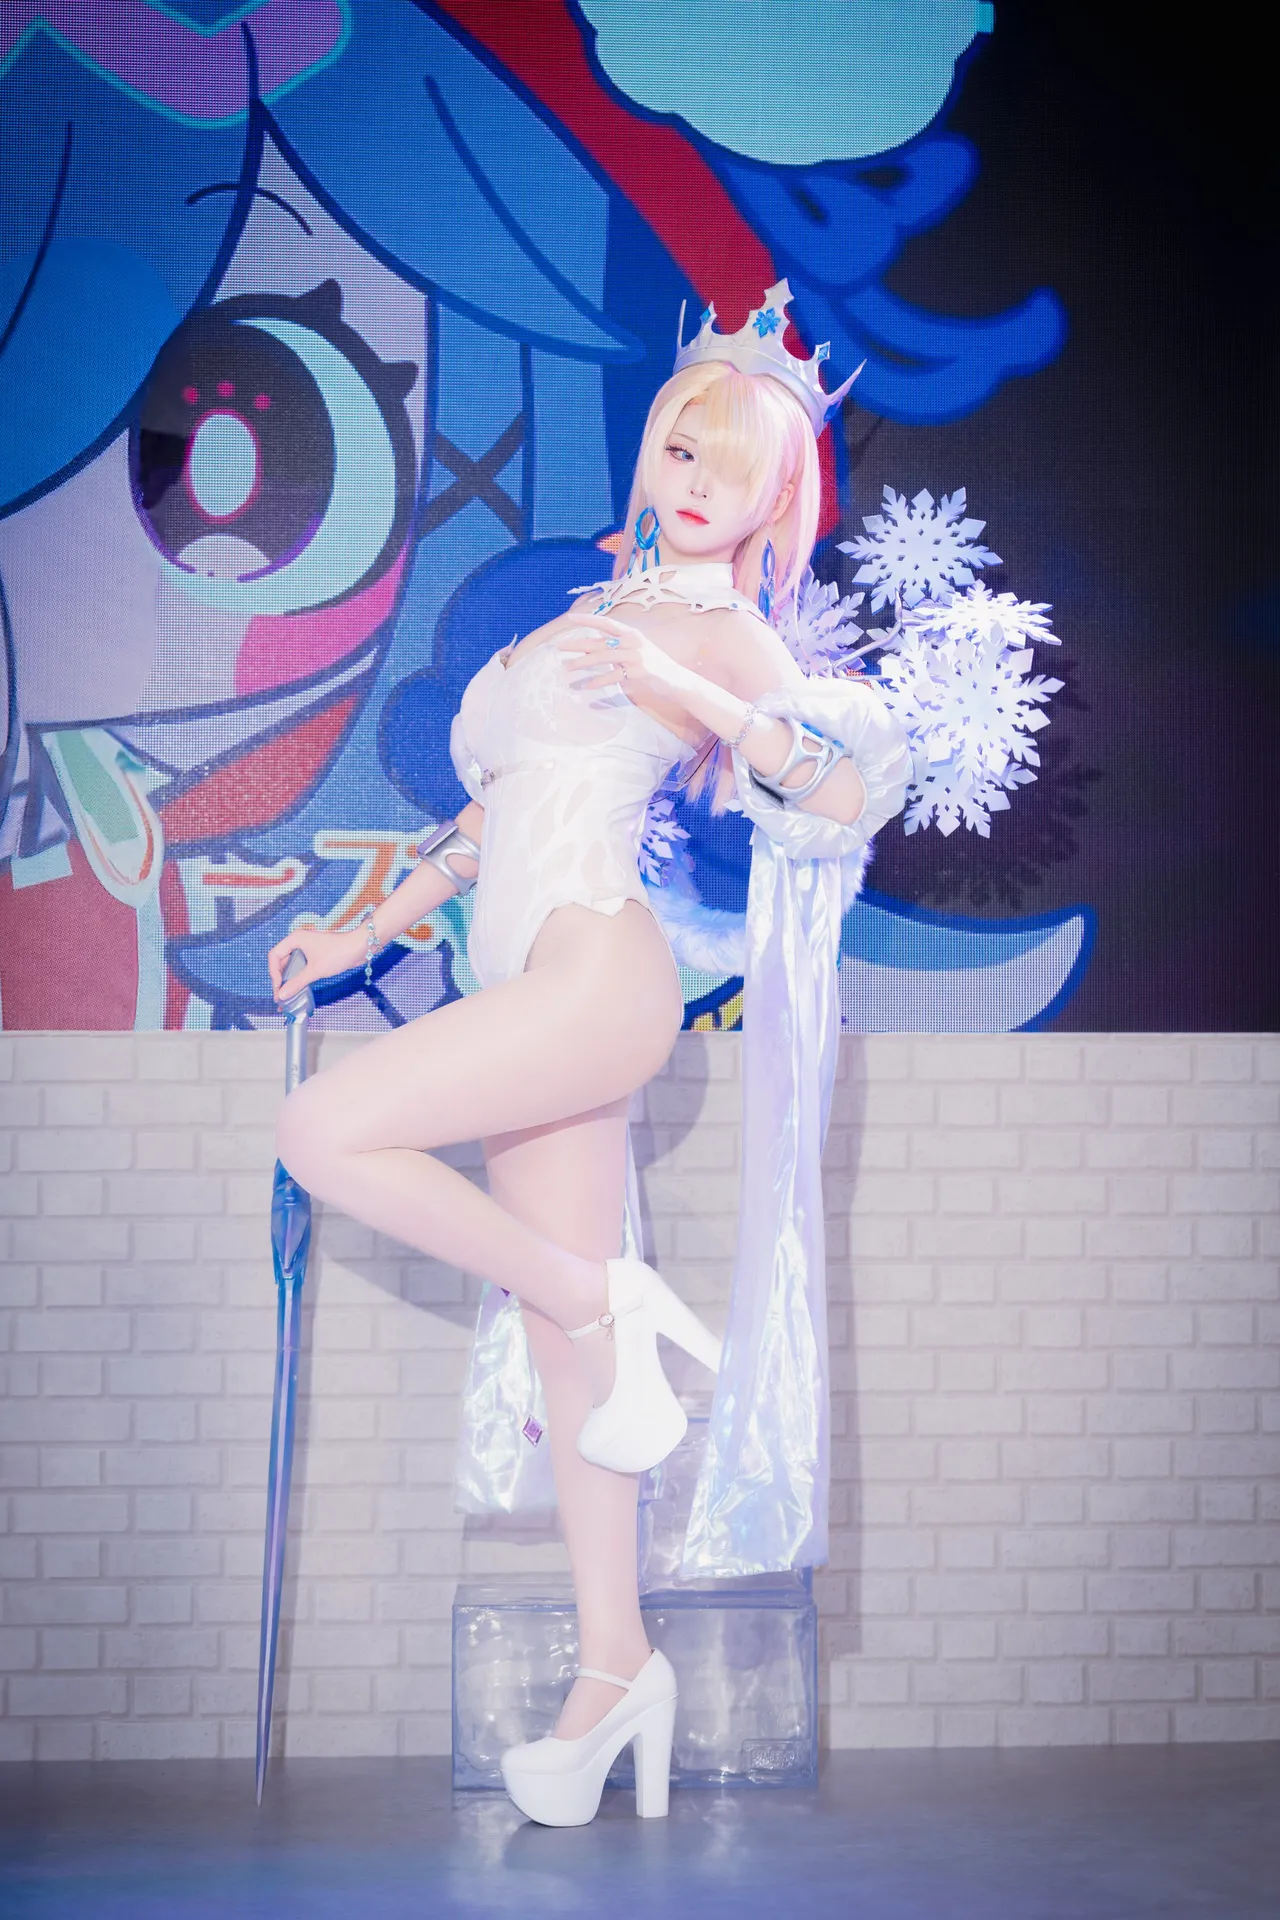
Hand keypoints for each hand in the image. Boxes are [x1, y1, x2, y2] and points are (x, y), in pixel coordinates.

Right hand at [266, 925, 367, 1001]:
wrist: (360, 947)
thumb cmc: (338, 953)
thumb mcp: (315, 970)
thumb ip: (297, 983)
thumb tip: (281, 995)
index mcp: (295, 939)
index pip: (274, 956)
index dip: (274, 973)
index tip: (279, 988)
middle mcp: (298, 941)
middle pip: (281, 961)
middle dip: (280, 979)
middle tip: (281, 996)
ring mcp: (306, 948)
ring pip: (291, 965)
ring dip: (289, 980)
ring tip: (287, 996)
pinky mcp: (315, 955)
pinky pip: (301, 967)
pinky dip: (298, 977)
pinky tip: (298, 989)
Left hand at [557, 615, 694, 703]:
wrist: (676, 679)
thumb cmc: (654, 665)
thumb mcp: (637, 650)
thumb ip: (619, 647)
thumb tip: (596, 646)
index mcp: (631, 634)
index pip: (606, 623)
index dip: (588, 620)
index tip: (571, 618)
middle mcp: (633, 642)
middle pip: (599, 641)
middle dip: (577, 644)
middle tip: (558, 647)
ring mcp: (636, 656)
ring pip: (603, 658)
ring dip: (583, 663)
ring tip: (567, 668)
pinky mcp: (639, 672)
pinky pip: (613, 676)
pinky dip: (598, 681)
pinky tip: (587, 686)